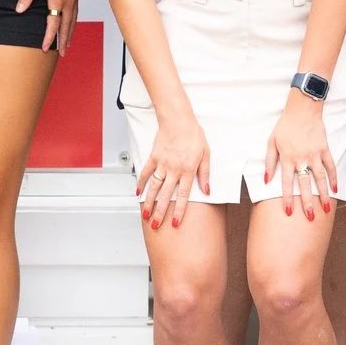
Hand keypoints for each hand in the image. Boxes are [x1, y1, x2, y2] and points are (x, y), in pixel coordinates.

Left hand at [17, 0, 80, 53]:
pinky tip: (71, 25)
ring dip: (70, 34)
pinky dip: (73, 23)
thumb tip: (19, 10)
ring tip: (67, 44)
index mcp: (58, 0)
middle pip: (67, 27)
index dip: (49, 38)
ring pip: (73, 21)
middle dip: (63, 41)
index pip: (53, 25)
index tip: (44, 48)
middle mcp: (69, 2)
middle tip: (62, 54)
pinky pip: (76, 13)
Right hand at [136, 111, 210, 229]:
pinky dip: (141, 182)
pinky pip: (146, 172)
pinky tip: (138, 192)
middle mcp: (174, 170)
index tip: (175, 222)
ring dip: (148, 202)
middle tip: (155, 225)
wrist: (178, 119)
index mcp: (188, 170)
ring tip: (145, 214)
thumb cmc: (194, 135)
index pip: (183, 195)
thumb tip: (207, 190)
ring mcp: (162, 164)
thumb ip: (205, 174)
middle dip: (160, 212)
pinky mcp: (154, 157)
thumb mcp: (206, 154)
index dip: (179, 210)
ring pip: (154, 187)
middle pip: (166, 195)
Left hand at [264, 94, 335, 219]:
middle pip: (306, 185)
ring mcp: (315, 154)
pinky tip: (335, 189)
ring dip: (324, 195)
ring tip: (326, 209)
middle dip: (308, 203)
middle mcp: (302, 159)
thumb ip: (269, 161)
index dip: (287, 198)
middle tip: (310, 217)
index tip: (289, 212)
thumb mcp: (271, 142)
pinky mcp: (325, 149)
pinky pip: (331, 166)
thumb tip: (266, 180)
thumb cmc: (285, 126)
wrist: (302, 109)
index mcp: (287, 158)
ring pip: (321, 178)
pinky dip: (334, 178)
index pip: (287, 183)